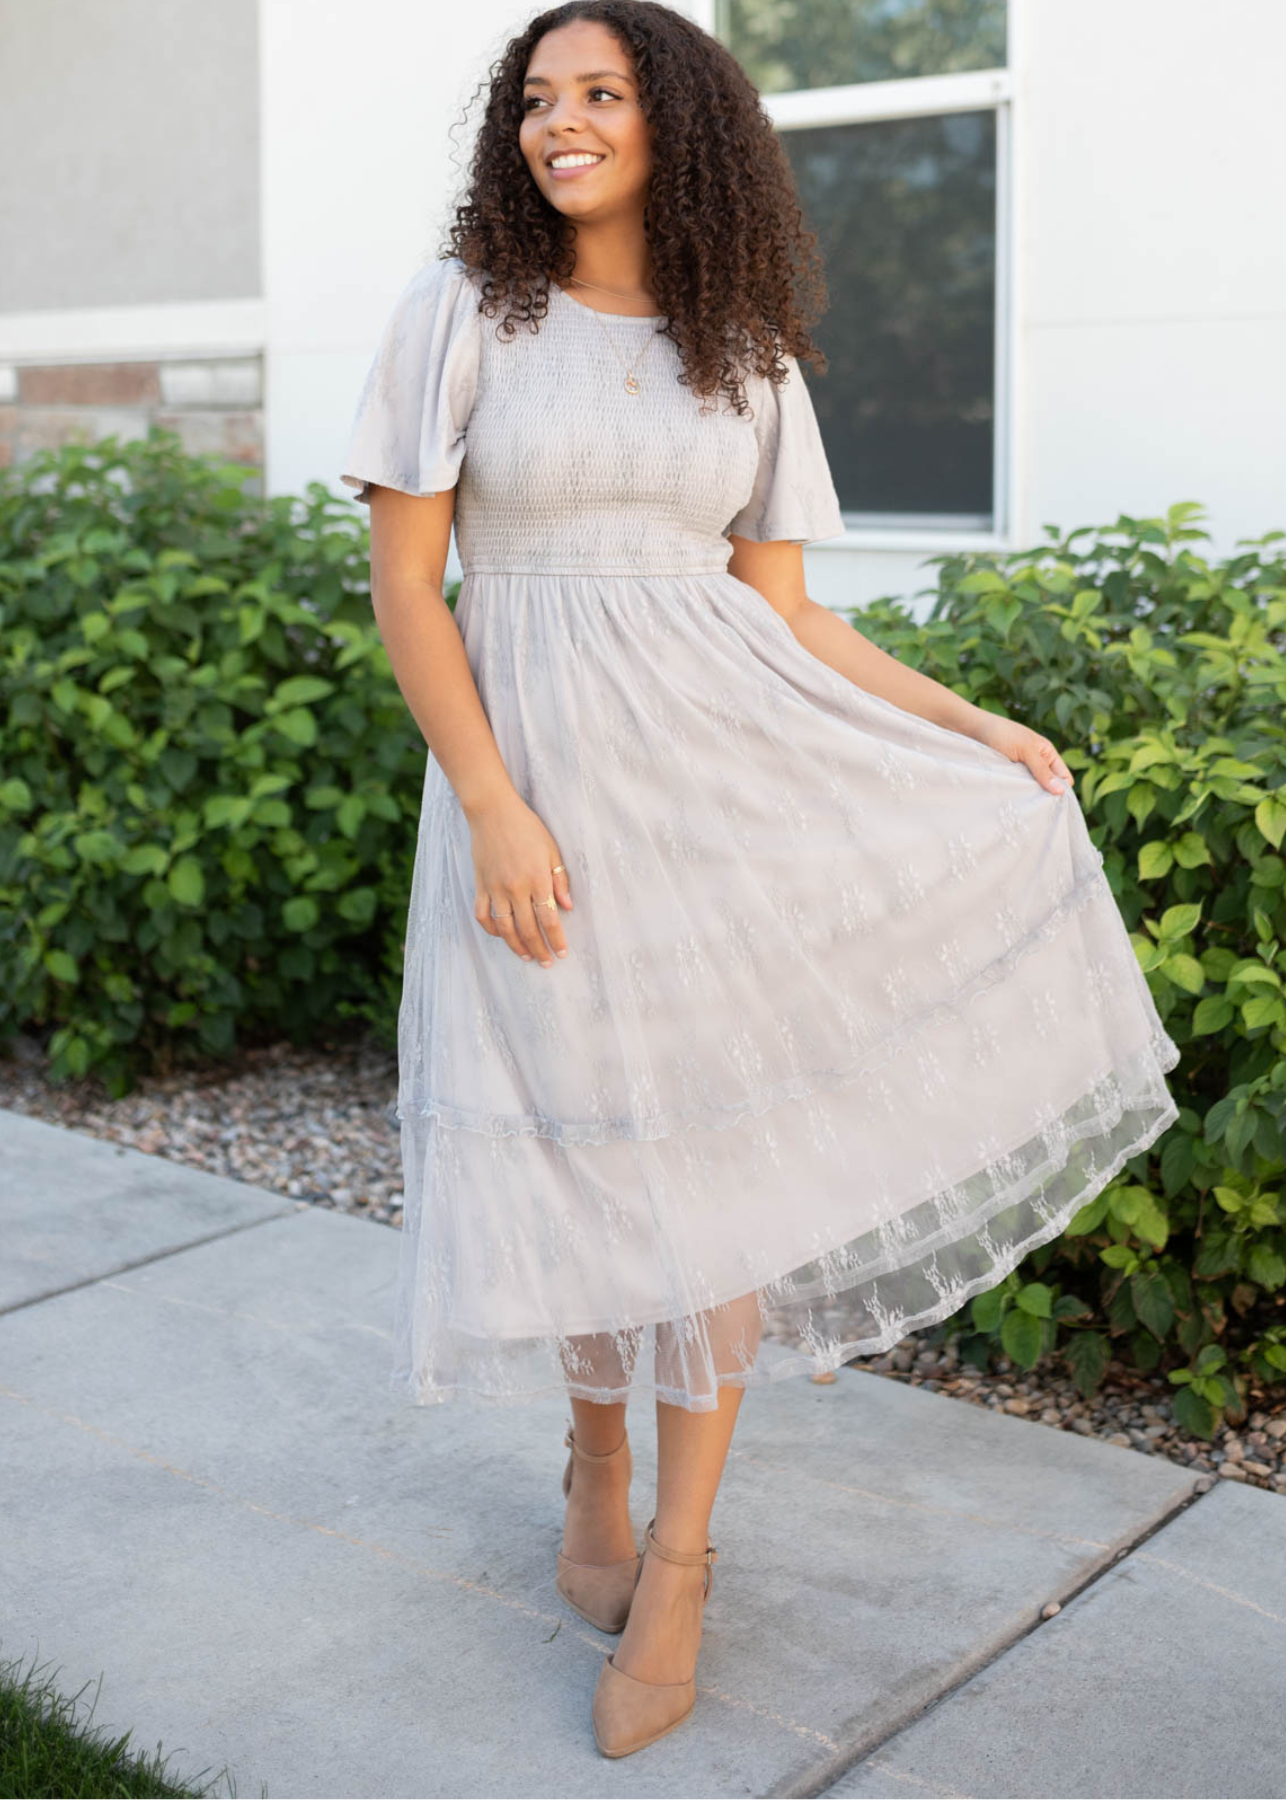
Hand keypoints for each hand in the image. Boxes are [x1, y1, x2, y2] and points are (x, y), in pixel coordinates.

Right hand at [469, 793, 572, 965]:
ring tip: (527, 956)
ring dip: (516, 946)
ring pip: (505, 928)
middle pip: (528, 929)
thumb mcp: (551, 850)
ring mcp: (495, 889)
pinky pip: (483, 915)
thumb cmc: (527, 828)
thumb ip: (560, 880)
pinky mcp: (480, 885)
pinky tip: (501, 936)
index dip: (556, 939)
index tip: (562, 953)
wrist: (492, 812)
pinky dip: (491, 930)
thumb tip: (567, 907)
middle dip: (539, 949)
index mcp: (537, 879)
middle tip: (546, 962)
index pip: (548, 919)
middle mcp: (516, 888)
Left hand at [973, 714, 1074, 795]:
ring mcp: (1021, 770)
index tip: (1055, 804)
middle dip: (1045, 796)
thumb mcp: (1025, 750)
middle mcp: (1037, 763)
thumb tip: (1061, 791)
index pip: (1064, 777)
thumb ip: (1041, 770)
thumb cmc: (1001, 733)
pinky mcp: (1007, 776)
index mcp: (1047, 753)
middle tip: (1038, 808)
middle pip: (1048, 786)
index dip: (1062, 790)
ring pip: (1032, 789)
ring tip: (1024, 805)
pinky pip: (1017, 789)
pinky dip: (1016, 794)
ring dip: (1029, 796)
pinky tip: (1012, 802)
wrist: (971, 729)